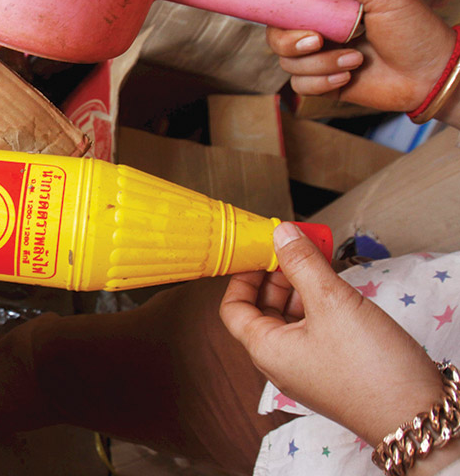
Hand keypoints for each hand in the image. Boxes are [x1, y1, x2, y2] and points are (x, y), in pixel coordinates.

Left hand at [219, 222, 442, 447]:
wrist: (416, 415)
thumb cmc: (370, 368)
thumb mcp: (332, 303)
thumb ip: (303, 264)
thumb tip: (281, 234)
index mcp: (266, 350)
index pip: (233, 308)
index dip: (243, 276)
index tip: (260, 251)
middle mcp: (279, 362)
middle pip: (262, 310)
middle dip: (277, 276)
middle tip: (298, 249)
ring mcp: (305, 367)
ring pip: (289, 318)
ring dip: (300, 288)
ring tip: (320, 263)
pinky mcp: (330, 369)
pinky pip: (312, 329)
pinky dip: (318, 305)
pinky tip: (337, 289)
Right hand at [267, 0, 455, 112]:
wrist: (429, 73)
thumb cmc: (414, 30)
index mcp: (330, 6)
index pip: (288, 5)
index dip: (280, 11)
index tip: (288, 16)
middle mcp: (320, 31)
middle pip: (277, 38)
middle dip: (291, 43)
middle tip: (317, 41)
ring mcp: (320, 59)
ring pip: (290, 64)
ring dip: (321, 64)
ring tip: (356, 59)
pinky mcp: (323, 83)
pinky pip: (301, 85)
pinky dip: (323, 81)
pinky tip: (348, 76)